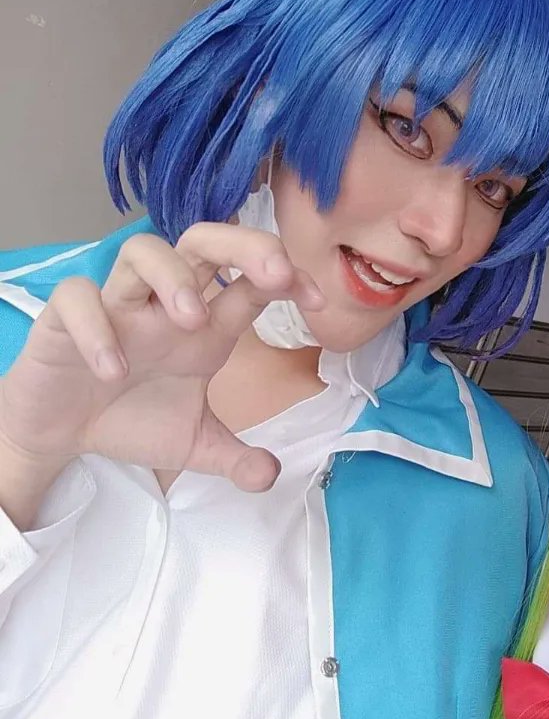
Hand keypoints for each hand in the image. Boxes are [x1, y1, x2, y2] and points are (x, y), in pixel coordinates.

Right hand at [0, 223, 324, 499]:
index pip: (252, 281)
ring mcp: (118, 305)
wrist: (61, 431)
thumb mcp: (194, 443)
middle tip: (274, 272)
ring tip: (191, 320)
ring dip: (173, 276)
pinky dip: (96, 327)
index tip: (317, 301)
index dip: (289, 280)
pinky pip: (76, 299)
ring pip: (143, 250)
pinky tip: (114, 370)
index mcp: (207, 325)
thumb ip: (235, 458)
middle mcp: (166, 304)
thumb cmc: (131, 417)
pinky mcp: (64, 319)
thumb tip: (271, 477)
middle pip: (205, 241)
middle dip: (244, 245)